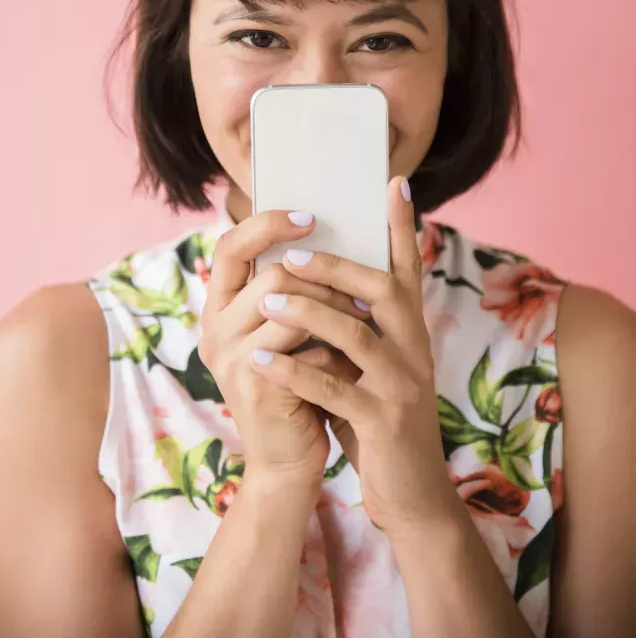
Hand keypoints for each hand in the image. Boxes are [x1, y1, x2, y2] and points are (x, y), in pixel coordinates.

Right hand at [199, 210, 373, 485]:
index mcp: (219, 309)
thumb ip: (295, 292)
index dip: (266, 224)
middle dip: (325, 276)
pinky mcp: (258, 386)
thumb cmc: (296, 388)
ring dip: (338, 310)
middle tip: (360, 287)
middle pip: (273, 273)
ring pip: (295, 307)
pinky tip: (353, 363)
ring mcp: (231, 359)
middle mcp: (215, 329)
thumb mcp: (287, 334)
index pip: (229, 246)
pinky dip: (338, 353)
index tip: (310, 215)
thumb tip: (336, 235)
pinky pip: (310, 349)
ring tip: (364, 314)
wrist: (287, 460)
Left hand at [249, 177, 457, 535]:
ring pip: (354, 336)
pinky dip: (295, 373)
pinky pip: (333, 389)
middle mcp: (413, 349)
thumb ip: (357, 325)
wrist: (411, 491)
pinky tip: (261, 362)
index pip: (408, 267)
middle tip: (290, 254)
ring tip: (268, 299)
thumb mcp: (375, 365)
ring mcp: (401, 385)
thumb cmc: (379, 416)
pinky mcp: (382, 421)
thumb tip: (314, 278)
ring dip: (308, 314)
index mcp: (410, 330)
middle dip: (334, 267)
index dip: (403, 225)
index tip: (394, 182)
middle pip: (381, 289)